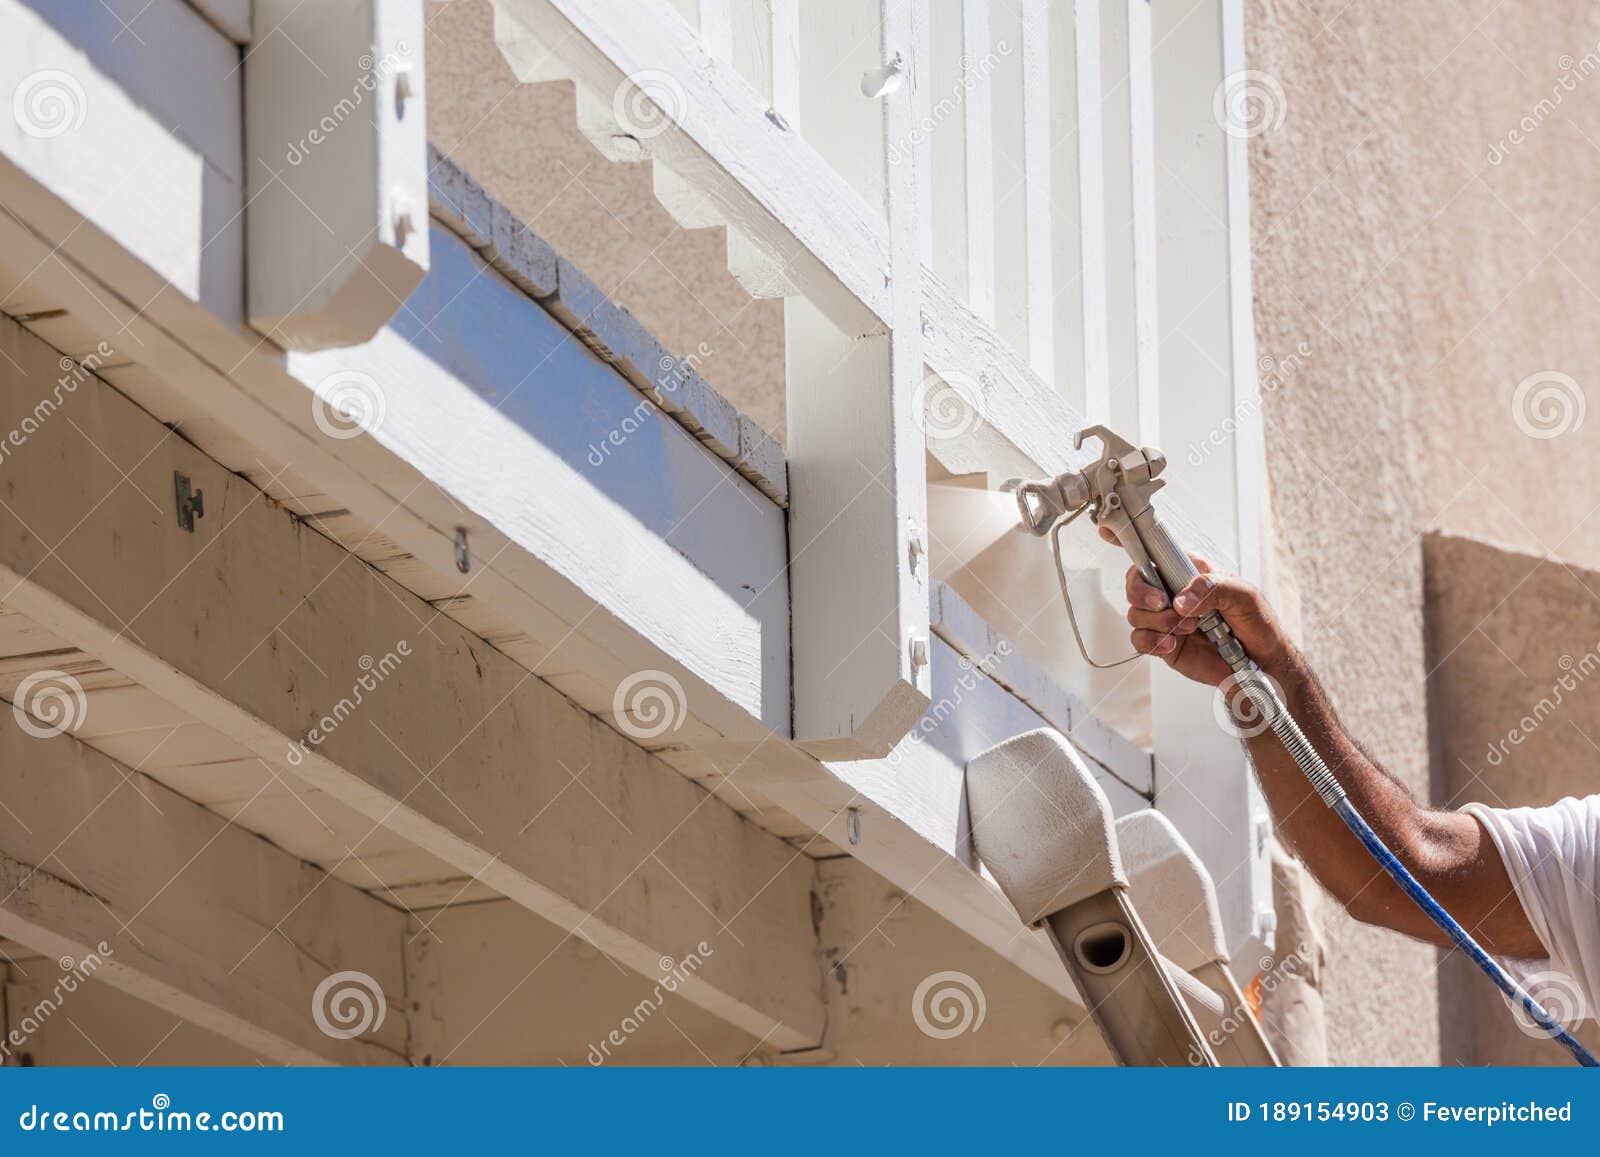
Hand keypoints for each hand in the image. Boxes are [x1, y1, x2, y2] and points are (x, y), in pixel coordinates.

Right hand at [1098, 526, 1289, 688]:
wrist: (1260, 660)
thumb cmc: (1256, 620)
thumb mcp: (1242, 594)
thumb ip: (1212, 589)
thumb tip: (1180, 601)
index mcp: (1188, 570)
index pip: (1154, 550)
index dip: (1128, 539)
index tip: (1106, 530)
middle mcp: (1172, 591)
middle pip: (1135, 582)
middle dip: (1142, 593)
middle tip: (1164, 604)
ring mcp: (1165, 617)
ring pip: (1135, 613)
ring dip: (1157, 621)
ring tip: (1188, 628)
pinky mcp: (1163, 642)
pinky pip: (1140, 639)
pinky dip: (1151, 642)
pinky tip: (1171, 643)